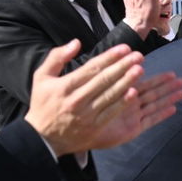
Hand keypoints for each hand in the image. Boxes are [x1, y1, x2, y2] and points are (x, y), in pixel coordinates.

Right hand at [24, 41, 181, 155]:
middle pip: (103, 80)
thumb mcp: (41, 78)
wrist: (42, 138)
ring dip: (127, 81)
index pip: (92, 68)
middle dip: (123, 66)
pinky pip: (111, 113)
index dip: (110, 57)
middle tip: (138, 55)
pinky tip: (135, 93)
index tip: (125, 48)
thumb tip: (76, 42)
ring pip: (109, 95)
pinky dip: (122, 103)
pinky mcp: (94, 127)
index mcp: (65, 86)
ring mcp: (86, 114)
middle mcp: (76, 99)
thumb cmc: (43, 104)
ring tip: (140, 69)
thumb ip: (57, 57)